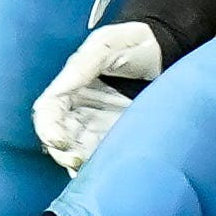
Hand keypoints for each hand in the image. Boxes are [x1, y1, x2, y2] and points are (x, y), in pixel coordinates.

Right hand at [34, 21, 162, 170]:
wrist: (168, 49)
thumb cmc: (134, 42)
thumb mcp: (106, 45)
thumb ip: (83, 65)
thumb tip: (59, 91)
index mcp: (70, 87)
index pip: (48, 113)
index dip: (47, 129)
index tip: (60, 140)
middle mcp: (80, 109)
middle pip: (59, 137)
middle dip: (62, 152)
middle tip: (76, 160)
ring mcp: (99, 124)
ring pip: (78, 150)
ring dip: (79, 164)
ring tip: (88, 171)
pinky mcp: (119, 135)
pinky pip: (103, 155)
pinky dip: (99, 166)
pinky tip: (103, 174)